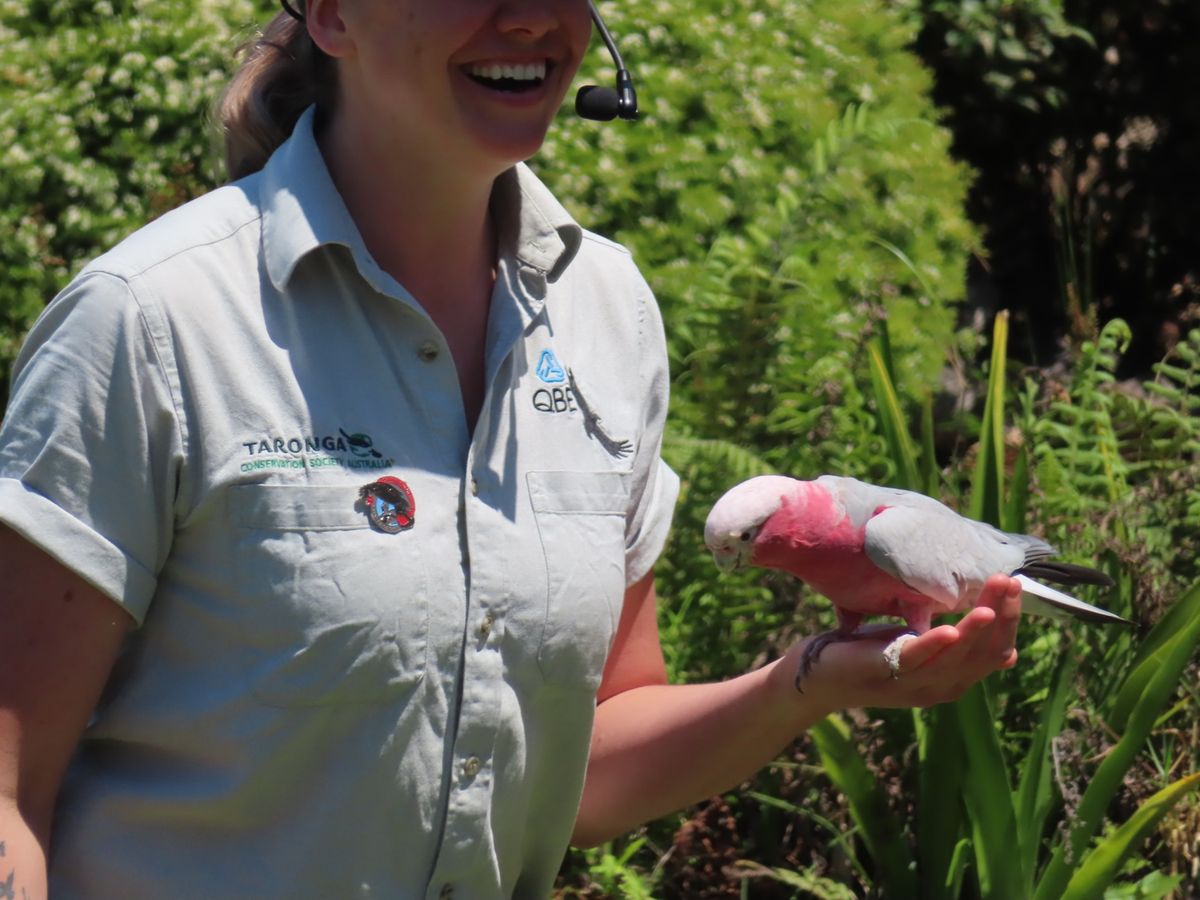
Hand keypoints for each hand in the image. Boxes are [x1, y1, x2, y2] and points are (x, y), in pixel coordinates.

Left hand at [781, 574, 1021, 715]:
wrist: (819, 674)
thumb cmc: (872, 655)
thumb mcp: (922, 651)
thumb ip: (959, 650)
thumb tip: (1009, 652)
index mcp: (952, 680)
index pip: (993, 652)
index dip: (1008, 620)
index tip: (1015, 585)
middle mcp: (939, 688)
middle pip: (980, 655)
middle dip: (999, 618)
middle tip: (1011, 582)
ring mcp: (911, 684)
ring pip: (953, 659)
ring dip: (974, 631)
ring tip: (992, 607)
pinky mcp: (883, 673)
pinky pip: (913, 660)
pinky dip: (932, 645)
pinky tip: (949, 630)